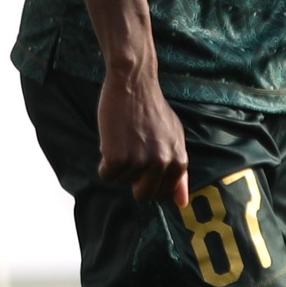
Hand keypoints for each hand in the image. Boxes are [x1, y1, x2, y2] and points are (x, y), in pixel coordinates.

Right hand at [97, 69, 189, 206]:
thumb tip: (181, 202)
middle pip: (143, 195)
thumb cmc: (152, 110)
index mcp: (179, 161)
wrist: (134, 84)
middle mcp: (162, 164)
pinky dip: (104, 162)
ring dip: (119, 164)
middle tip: (131, 156)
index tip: (144, 167)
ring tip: (124, 138)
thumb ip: (179, 172)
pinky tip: (112, 141)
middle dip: (133, 181)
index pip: (163, 193)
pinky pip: (106, 175)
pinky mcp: (118, 157)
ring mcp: (140, 161)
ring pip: (122, 181)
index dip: (150, 182)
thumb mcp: (174, 139)